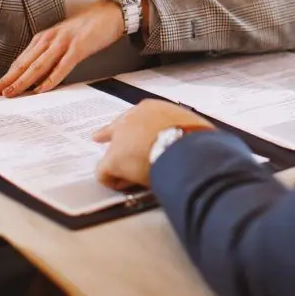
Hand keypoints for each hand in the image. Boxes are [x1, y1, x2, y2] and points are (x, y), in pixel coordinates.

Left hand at [0, 0, 124, 97]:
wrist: (109, 12)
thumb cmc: (86, 29)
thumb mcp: (62, 41)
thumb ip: (49, 57)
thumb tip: (37, 79)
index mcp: (43, 39)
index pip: (20, 62)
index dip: (5, 76)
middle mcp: (49, 40)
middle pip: (24, 64)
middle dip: (6, 80)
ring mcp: (63, 42)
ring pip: (38, 65)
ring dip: (23, 81)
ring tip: (11, 93)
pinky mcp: (79, 46)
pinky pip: (62, 65)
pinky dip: (51, 78)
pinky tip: (42, 88)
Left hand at [93, 100, 213, 189]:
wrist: (184, 148)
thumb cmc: (195, 137)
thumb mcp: (192, 126)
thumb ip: (184, 129)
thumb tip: (195, 138)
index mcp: (151, 109)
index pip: (136, 116)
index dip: (133, 126)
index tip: (129, 131)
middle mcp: (131, 118)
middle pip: (116, 129)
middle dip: (111, 136)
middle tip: (98, 137)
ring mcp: (120, 138)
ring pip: (113, 153)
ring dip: (122, 164)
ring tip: (134, 178)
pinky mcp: (113, 159)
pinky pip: (105, 173)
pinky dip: (114, 181)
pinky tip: (126, 186)